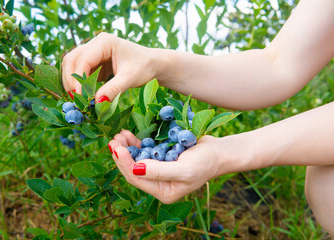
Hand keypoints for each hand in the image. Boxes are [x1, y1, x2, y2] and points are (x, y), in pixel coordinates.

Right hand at [62, 33, 157, 101]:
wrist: (154, 65)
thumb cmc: (145, 67)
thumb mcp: (130, 78)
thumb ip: (114, 89)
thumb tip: (97, 103)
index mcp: (104, 42)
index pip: (83, 59)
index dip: (78, 78)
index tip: (80, 96)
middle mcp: (95, 45)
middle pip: (72, 60)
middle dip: (71, 80)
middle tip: (75, 99)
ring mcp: (94, 53)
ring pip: (72, 66)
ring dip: (72, 82)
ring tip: (78, 99)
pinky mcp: (95, 64)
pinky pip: (80, 73)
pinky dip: (79, 84)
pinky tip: (83, 96)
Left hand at [108, 130, 235, 203]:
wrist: (219, 152)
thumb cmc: (205, 162)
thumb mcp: (184, 169)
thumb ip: (159, 171)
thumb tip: (135, 168)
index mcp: (163, 191)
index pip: (137, 178)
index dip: (124, 163)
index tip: (117, 148)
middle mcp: (159, 183)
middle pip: (133, 169)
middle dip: (122, 155)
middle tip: (114, 140)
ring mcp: (159, 170)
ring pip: (136, 159)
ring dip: (127, 147)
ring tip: (120, 135)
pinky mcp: (161, 157)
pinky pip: (145, 151)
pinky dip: (136, 143)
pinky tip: (130, 135)